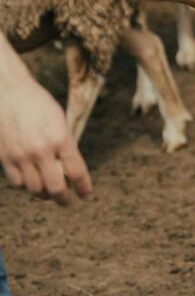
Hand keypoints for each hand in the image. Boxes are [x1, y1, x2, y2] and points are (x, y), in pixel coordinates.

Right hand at [0, 60, 92, 207]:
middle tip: (67, 202)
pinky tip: (31, 182)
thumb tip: (69, 169)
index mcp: (60, 138)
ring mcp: (21, 155)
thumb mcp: (59, 120)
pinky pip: (17, 183)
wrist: (9, 93)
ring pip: (35, 189)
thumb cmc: (38, 104)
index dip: (84, 187)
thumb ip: (65, 144)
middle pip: (55, 188)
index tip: (86, 195)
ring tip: (49, 193)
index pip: (76, 172)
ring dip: (44, 195)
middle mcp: (41, 150)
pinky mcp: (5, 157)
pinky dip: (26, 186)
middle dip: (63, 199)